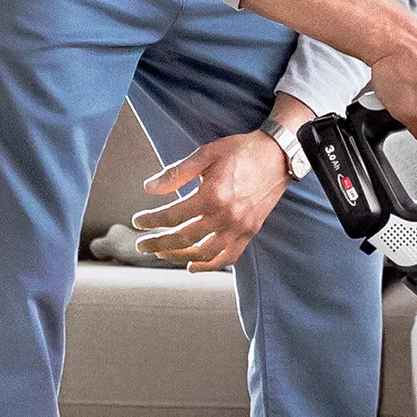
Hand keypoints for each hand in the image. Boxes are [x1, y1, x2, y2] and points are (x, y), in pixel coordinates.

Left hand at [131, 130, 290, 272]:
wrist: (278, 155)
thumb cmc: (241, 151)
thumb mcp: (206, 154)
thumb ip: (177, 173)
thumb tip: (149, 188)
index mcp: (212, 196)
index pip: (173, 216)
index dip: (152, 221)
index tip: (138, 222)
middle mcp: (226, 216)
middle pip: (184, 239)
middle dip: (159, 244)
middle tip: (142, 246)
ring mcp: (239, 228)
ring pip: (203, 253)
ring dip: (179, 257)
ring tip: (162, 254)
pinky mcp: (250, 232)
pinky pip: (228, 257)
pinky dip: (209, 266)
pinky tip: (192, 266)